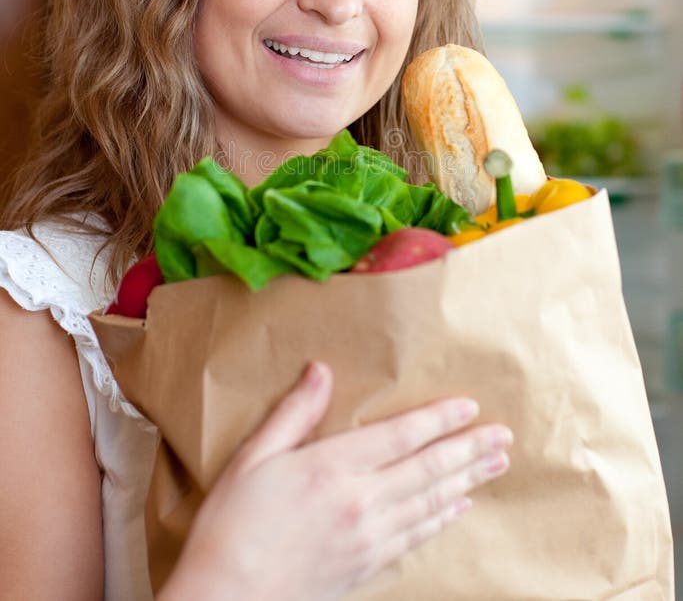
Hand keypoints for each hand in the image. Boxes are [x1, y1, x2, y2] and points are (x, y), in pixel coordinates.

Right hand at [160, 362, 511, 600]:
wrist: (226, 600)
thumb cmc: (232, 526)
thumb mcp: (253, 458)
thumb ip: (293, 414)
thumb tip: (321, 372)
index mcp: (332, 467)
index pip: (401, 436)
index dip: (439, 419)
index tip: (470, 407)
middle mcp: (360, 502)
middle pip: (429, 470)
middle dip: (470, 450)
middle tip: (504, 437)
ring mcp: (368, 538)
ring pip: (431, 504)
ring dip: (467, 481)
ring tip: (495, 466)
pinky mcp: (367, 565)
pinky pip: (417, 537)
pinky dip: (442, 520)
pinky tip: (457, 509)